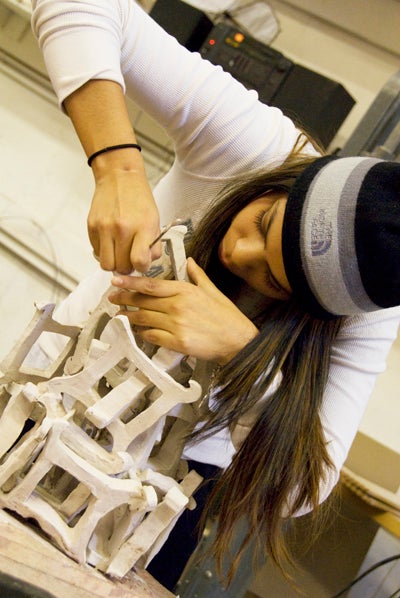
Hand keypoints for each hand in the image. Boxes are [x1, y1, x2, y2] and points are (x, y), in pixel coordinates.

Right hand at [88, 162, 160, 273]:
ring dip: (113, 262)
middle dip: (127, 267)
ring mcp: (104, 228)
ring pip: (106, 265)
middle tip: (130, 257)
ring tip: (119, 252)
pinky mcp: (91, 227)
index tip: (141, 263)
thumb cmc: (139, 200)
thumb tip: (144, 265)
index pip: (139, 262)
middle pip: (121, 268)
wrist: (119, 177)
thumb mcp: (154, 221)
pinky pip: (97, 252)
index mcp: (142, 227)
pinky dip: (104, 251)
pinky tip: (110, 240)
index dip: (141, 268)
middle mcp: (121, 228)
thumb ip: (153, 246)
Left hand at [108, 257, 258, 363]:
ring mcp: (176, 325)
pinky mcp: (177, 342)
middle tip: (112, 298)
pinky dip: (143, 334)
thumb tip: (189, 261)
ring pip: (144, 319)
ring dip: (129, 317)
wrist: (238, 340)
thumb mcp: (213, 290)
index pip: (151, 284)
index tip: (116, 280)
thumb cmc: (227, 316)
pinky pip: (152, 336)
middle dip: (125, 299)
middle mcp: (177, 306)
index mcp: (184, 290)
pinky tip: (138, 332)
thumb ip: (197, 275)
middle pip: (143, 301)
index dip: (130, 282)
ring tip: (120, 315)